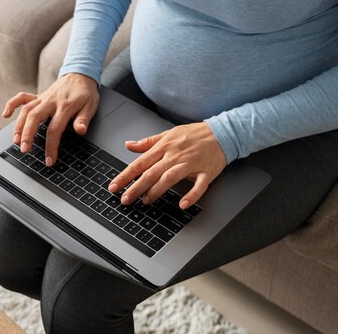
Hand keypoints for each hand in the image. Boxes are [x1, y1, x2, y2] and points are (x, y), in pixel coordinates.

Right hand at [1, 73, 99, 166]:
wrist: (80, 74)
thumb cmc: (86, 92)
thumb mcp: (91, 105)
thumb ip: (84, 119)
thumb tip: (81, 130)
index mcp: (65, 106)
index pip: (55, 129)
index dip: (51, 146)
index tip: (49, 160)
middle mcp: (51, 102)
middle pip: (35, 118)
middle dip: (28, 135)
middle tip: (24, 150)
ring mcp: (43, 98)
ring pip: (26, 110)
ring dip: (19, 126)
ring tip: (16, 141)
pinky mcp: (38, 96)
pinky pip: (22, 98)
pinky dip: (12, 104)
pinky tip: (5, 114)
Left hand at [108, 122, 226, 209]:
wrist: (222, 132)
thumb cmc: (194, 134)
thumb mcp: (168, 134)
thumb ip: (148, 142)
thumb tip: (129, 145)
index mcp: (164, 147)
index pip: (140, 163)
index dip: (126, 175)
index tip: (114, 186)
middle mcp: (175, 155)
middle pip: (152, 172)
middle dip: (136, 187)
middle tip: (125, 199)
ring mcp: (190, 164)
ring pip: (170, 178)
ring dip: (157, 191)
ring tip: (146, 201)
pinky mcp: (206, 173)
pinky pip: (199, 186)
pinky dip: (191, 196)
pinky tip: (182, 204)